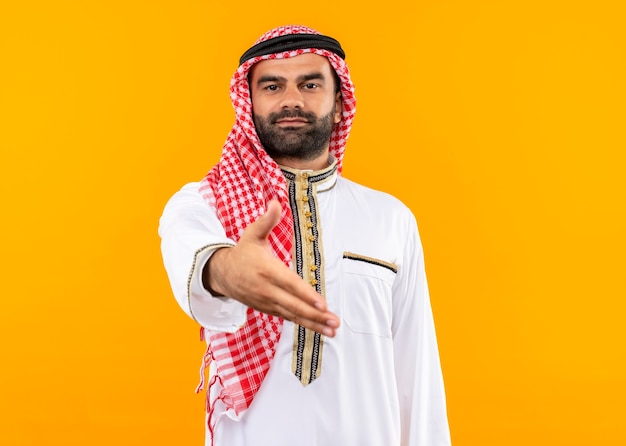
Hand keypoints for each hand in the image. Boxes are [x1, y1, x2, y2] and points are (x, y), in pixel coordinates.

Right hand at [204, 200, 339, 336]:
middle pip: (294, 305)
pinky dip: (305, 324)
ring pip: (294, 315)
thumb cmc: (242, 252)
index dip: (306, 295)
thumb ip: (266, 220)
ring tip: (332, 331)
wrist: (222, 274)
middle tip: (334, 321)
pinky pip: (290, 318)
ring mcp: (268, 302)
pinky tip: (321, 329)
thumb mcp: (252, 234)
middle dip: (316, 315)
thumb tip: (275, 203)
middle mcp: (268, 290)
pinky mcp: (270, 309)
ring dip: (314, 324)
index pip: (290, 284)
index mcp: (267, 270)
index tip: (322, 303)